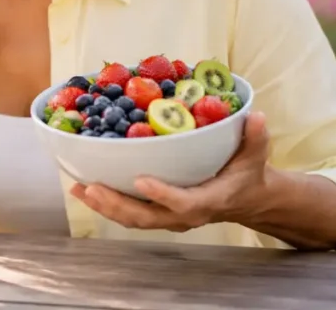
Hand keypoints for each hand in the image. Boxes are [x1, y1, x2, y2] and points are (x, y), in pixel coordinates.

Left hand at [70, 111, 271, 232]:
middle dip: (117, 204)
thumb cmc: (248, 173)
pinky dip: (105, 204)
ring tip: (79, 189)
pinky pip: (129, 214)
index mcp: (210, 200)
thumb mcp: (256, 154)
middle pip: (147, 217)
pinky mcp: (157, 214)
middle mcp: (185, 215)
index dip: (163, 194)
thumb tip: (256, 117)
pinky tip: (83, 190)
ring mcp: (169, 217)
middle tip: (91, 187)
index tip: (140, 180)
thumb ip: (255, 137)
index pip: (185, 203)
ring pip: (133, 219)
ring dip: (104, 205)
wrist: (247, 199)